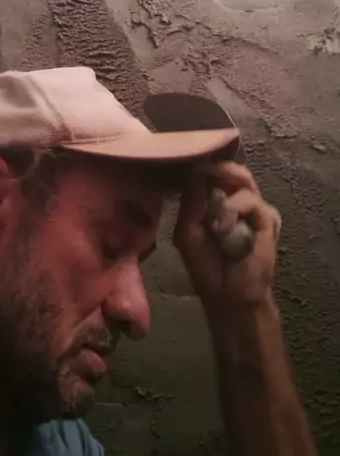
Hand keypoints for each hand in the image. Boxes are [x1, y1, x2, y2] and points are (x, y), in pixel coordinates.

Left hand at [173, 162, 280, 311]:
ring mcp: (255, 209)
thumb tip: (197, 171)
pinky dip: (236, 212)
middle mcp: (238, 200)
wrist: (228, 295)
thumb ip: (191, 202)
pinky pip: (253, 202)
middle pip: (234, 169)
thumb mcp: (187, 231)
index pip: (215, 172)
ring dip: (224, 203)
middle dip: (219, 168)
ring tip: (216, 227)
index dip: (205, 164)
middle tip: (206, 170)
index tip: (193, 160)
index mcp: (218, 200)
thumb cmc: (205, 265)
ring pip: (243, 181)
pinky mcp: (268, 220)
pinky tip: (227, 231)